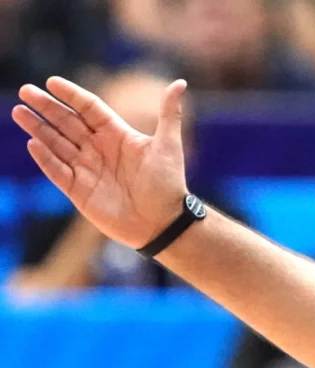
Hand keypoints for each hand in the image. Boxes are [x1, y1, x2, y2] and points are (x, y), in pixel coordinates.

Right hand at [11, 77, 189, 249]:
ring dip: (38, 128)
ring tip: (19, 112)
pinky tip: (33, 143)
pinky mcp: (79, 190)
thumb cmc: (169, 184)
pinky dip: (45, 158)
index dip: (71, 96)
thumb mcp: (168, 145)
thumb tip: (180, 82)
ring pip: (57, 144)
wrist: (164, 222)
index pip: (89, 109)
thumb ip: (169, 113)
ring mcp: (87, 169)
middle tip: (25, 91)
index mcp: (118, 135)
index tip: (52, 82)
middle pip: (67, 122)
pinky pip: (58, 171)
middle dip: (46, 107)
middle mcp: (99, 149)